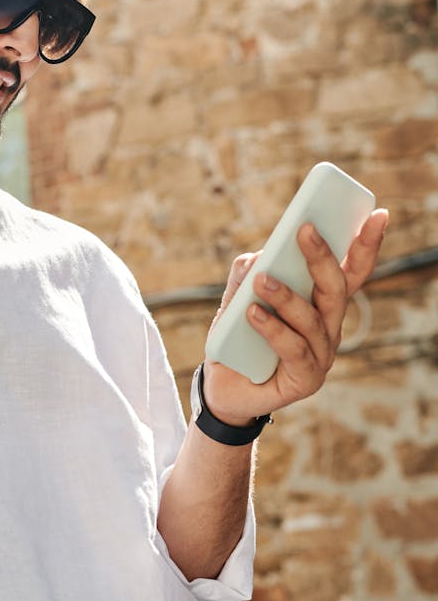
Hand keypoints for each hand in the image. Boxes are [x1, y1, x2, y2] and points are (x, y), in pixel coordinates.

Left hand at [202, 209, 389, 426]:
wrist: (223, 387)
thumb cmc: (237, 339)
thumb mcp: (235, 299)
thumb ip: (246, 274)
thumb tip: (261, 255)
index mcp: (320, 303)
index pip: (351, 270)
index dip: (365, 244)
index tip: (376, 214)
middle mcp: (328, 326)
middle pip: (336, 288)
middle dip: (323, 256)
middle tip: (304, 229)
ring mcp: (321, 354)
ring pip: (314, 318)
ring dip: (287, 295)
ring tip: (262, 280)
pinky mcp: (306, 378)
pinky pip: (294, 349)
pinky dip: (274, 328)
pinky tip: (253, 313)